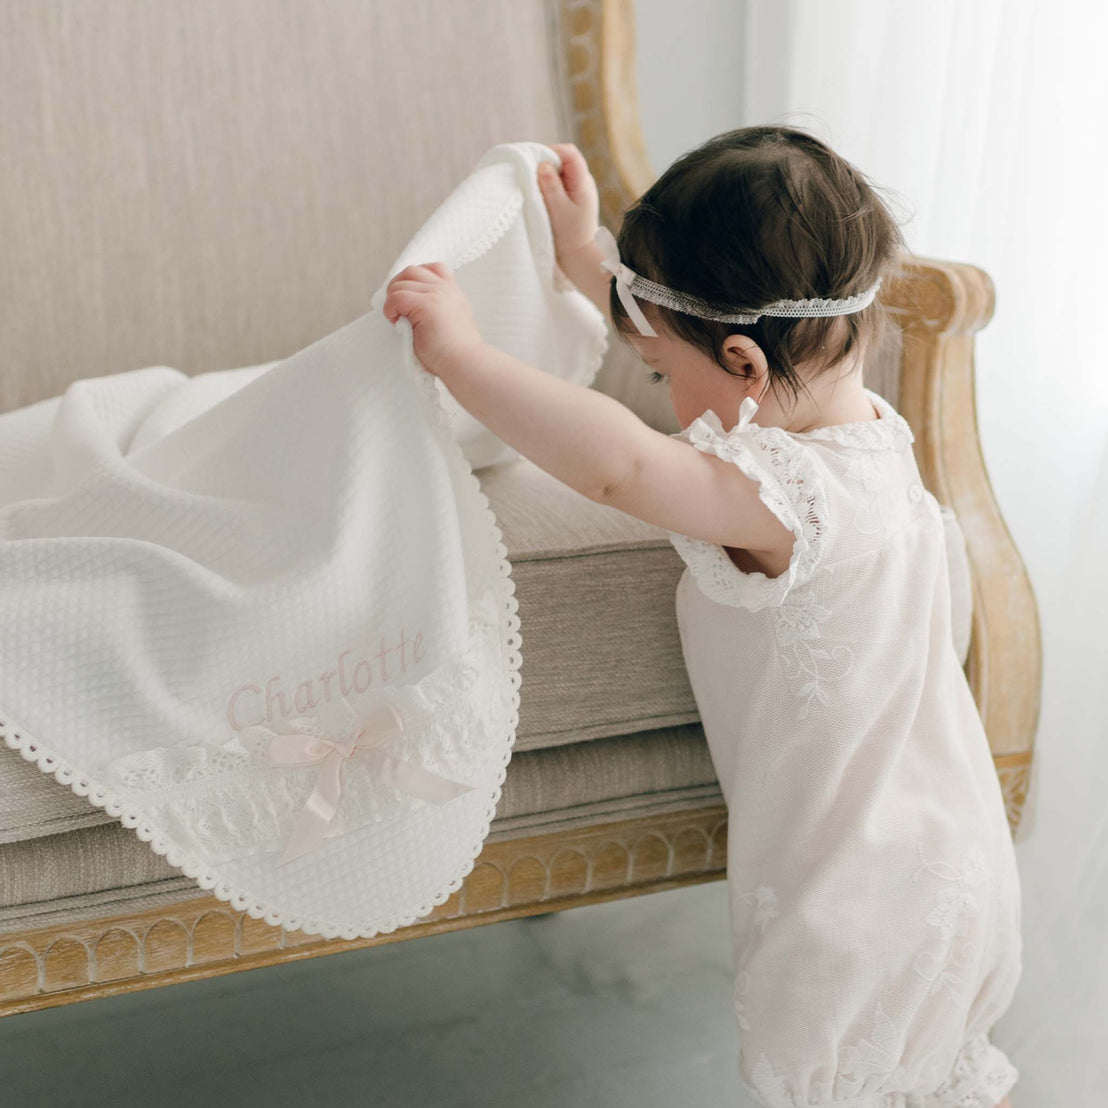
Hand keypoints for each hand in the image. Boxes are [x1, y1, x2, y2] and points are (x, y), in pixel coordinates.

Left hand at [381, 262, 484, 378]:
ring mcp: (436, 294)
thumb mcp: (450, 323)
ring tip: (399, 321)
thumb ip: (438, 309)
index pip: (432, 268)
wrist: (465, 364)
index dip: (414, 280)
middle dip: (397, 288)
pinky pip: (396, 298)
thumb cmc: (455, 354)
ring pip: (400, 284)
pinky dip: (390, 311)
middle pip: (411, 271)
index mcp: (453, 292)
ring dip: (393, 302)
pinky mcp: (426, 305)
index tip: (410, 301)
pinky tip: (398, 325)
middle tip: (397, 310)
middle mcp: (446, 289)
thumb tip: (410, 310)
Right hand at [537, 143, 599, 264]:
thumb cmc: (570, 236)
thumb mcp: (558, 210)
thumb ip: (551, 186)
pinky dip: (546, 184)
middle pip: (563, 159)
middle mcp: (582, 182)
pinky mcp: (571, 198)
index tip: (532, 161)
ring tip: (532, 185)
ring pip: (559, 171)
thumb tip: (542, 164)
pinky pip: (558, 183)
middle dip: (545, 162)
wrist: (579, 257)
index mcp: (583, 182)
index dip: (550, 151)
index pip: (569, 153)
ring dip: (544, 175)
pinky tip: (538, 194)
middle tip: (528, 174)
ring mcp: (577, 189)